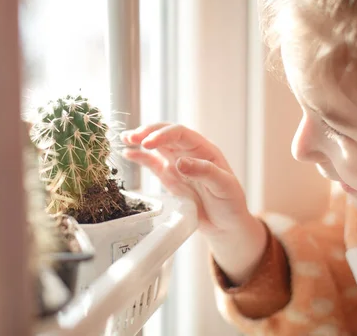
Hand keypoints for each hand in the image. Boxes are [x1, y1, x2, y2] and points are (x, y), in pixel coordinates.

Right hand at [120, 123, 265, 283]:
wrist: (226, 223)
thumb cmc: (231, 202)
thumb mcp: (224, 186)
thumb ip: (204, 172)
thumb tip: (181, 162)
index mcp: (204, 149)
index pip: (180, 134)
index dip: (163, 135)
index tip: (148, 143)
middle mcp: (189, 152)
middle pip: (165, 134)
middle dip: (148, 132)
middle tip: (132, 138)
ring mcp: (177, 163)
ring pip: (156, 145)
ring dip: (140, 139)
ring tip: (125, 139)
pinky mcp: (168, 176)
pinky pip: (152, 162)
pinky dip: (139, 157)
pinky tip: (127, 153)